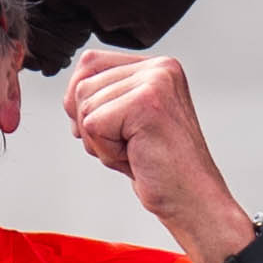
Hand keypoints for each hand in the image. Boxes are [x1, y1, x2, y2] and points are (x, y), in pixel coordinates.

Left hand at [61, 50, 242, 255]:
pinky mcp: (145, 104)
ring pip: (86, 106)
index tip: (112, 129)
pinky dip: (106, 151)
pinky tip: (135, 156)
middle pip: (83, 84)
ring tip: (135, 150)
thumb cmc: (160, 166)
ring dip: (101, 141)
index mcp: (157, 68)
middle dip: (92, 125)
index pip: (90, 63)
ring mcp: (155, 83)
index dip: (83, 101)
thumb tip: (70, 93)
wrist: (191, 198)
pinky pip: (94, 125)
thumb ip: (105, 96)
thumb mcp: (127, 121)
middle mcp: (159, 69)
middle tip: (129, 144)